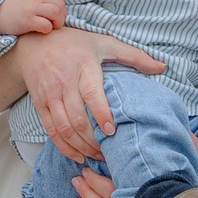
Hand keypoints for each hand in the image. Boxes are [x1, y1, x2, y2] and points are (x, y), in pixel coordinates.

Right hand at [0, 0, 67, 39]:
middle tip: (54, 25)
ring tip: (49, 28)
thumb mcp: (28, 1)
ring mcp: (31, 8)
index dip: (61, 13)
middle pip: (60, 5)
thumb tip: (57, 13)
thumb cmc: (13, 12)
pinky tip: (40, 31)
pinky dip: (47, 29)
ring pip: (56, 12)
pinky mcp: (27, 20)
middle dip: (61, 18)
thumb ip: (41, 3)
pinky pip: (46, 25)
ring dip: (57, 23)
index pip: (59, 1)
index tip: (54, 20)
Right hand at [10, 26, 168, 163]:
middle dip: (93, 140)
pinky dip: (63, 146)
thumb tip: (162, 67)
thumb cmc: (74, 42)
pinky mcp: (40, 103)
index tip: (112, 130)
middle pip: (77, 118)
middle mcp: (64, 81)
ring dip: (80, 146)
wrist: (35, 41)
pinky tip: (77, 155)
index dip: (101, 114)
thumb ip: (133, 55)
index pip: (91, 93)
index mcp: (83, 66)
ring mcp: (50, 94)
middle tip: (109, 152)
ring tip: (97, 156)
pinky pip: (50, 130)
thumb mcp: (104, 42)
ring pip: (63, 127)